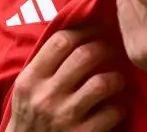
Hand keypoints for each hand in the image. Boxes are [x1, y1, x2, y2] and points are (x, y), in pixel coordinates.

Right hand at [6, 28, 124, 131]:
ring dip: (116, 77)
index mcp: (31, 78)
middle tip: (112, 50)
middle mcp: (46, 95)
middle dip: (105, 48)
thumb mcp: (27, 87)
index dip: (85, 30)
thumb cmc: (30, 114)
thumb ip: (46, 63)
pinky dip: (119, 107)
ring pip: (101, 82)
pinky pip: (111, 113)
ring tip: (118, 78)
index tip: (97, 29)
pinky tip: (116, 106)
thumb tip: (79, 30)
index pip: (61, 41)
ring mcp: (64, 116)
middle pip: (85, 55)